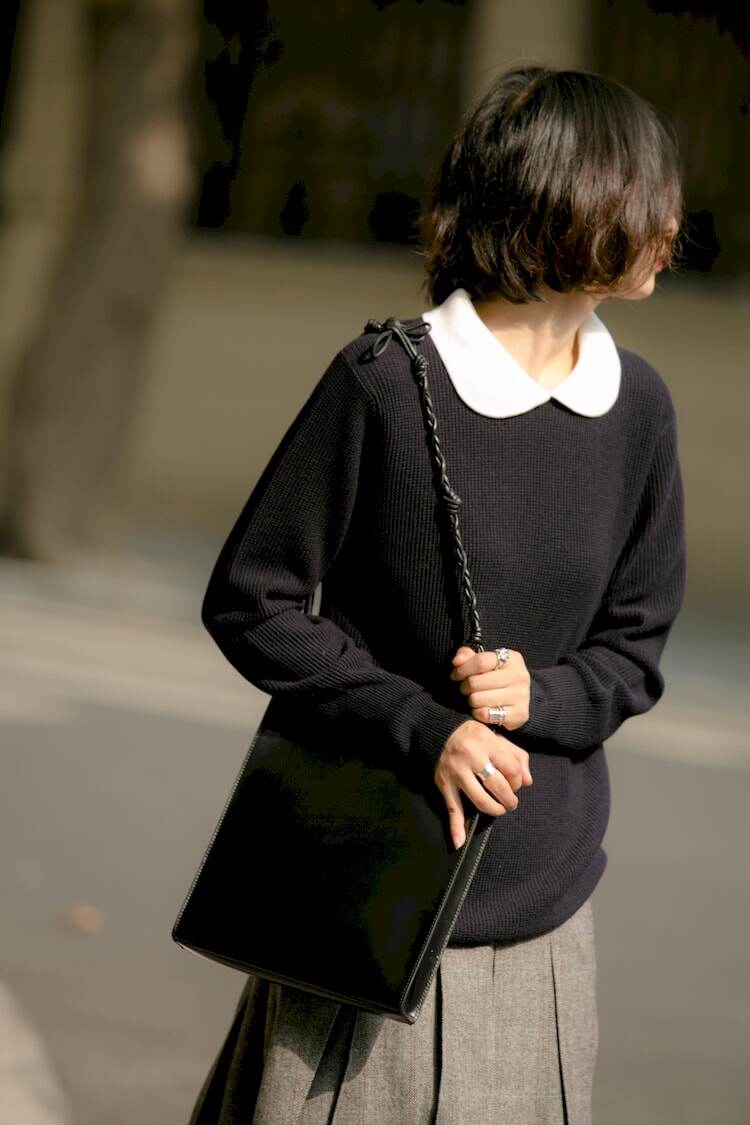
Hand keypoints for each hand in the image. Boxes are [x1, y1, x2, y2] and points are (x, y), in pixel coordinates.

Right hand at [434, 719, 532, 849]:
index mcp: (487, 741)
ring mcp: (456, 771)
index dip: (518, 781)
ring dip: (494, 810)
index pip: (511, 769)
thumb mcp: (499, 739)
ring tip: (499, 809)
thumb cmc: (476, 737)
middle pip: (498, 785)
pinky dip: (455, 827)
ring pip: (480, 799)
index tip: (516, 784)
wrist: (442, 733)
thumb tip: (528, 782)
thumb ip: (517, 757)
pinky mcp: (444, 783)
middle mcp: (470, 756)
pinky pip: (452, 807)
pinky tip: (459, 841)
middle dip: (509, 799)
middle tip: (511, 803)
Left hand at [449, 645, 530, 731]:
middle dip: (465, 687)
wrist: (517, 700)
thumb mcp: (484, 662)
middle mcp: (520, 676)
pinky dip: (478, 713)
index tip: (455, 675)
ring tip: (475, 698)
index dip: (462, 669)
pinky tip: (482, 709)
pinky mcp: (519, 714)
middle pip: (475, 682)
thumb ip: (467, 656)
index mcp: (512, 659)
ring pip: (477, 699)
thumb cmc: (496, 677)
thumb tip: (457, 661)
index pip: (480, 661)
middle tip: (466, 689)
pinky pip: (485, 714)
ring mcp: (521, 696)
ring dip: (471, 700)